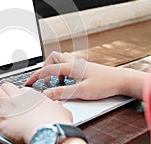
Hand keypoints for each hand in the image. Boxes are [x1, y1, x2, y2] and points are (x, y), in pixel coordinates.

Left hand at [0, 83, 72, 143]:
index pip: (19, 89)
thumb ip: (56, 106)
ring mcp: (9, 106)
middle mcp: (19, 97)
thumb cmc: (57, 123)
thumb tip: (56, 104)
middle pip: (4, 86)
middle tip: (4, 104)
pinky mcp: (1, 117)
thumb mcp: (61, 110)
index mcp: (32, 95)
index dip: (17, 96)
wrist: (50, 133)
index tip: (18, 104)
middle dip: (3, 94)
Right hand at [26, 51, 145, 99]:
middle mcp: (73, 63)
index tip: (29, 83)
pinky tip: (68, 81)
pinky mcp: (84, 67)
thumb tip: (47, 93)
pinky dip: (63, 70)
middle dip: (45, 68)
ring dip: (54, 68)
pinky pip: (68, 64)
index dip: (36, 76)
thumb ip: (62, 92)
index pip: (48, 69)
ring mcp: (79, 64)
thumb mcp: (81, 91)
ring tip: (56, 81)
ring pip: (61, 59)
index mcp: (70, 67)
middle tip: (44, 80)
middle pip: (52, 58)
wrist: (121, 80)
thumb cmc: (104, 84)